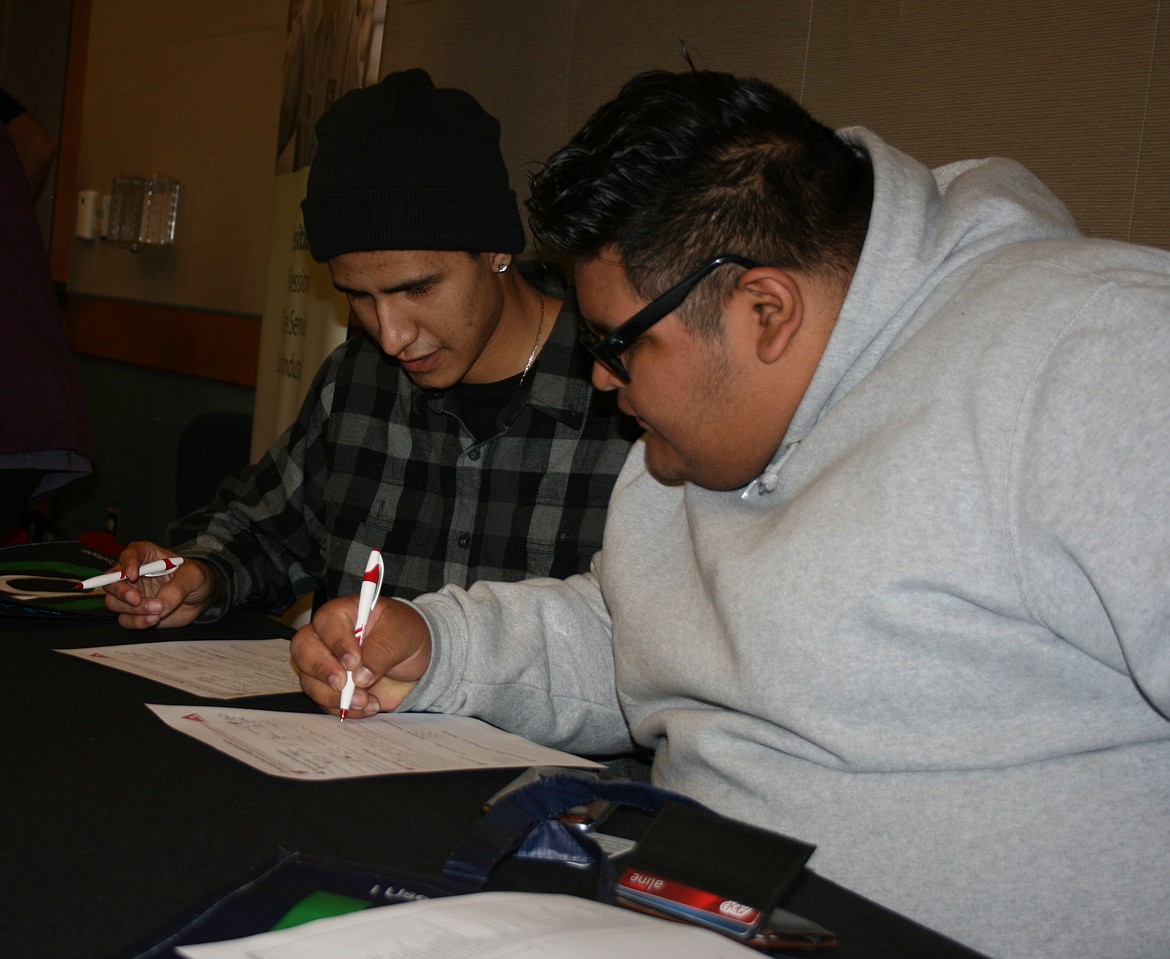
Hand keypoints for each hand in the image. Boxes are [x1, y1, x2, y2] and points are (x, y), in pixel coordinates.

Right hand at [103, 541, 220, 628]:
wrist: (201, 597)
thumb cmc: (196, 578)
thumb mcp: (194, 576)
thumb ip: (178, 587)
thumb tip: (161, 603)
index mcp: (146, 556)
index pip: (129, 554)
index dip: (127, 563)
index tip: (133, 575)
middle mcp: (133, 574)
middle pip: (111, 581)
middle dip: (121, 591)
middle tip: (137, 600)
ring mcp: (132, 594)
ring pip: (115, 602)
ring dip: (133, 609)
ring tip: (159, 610)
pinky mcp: (135, 612)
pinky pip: (126, 619)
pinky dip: (138, 622)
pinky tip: (154, 619)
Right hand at [290, 594, 430, 717]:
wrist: (417, 659)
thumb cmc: (405, 635)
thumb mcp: (401, 635)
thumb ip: (381, 651)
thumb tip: (361, 675)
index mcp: (345, 613)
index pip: (327, 623)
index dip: (336, 643)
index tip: (353, 662)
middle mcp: (329, 637)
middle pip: (304, 649)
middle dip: (322, 670)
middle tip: (343, 685)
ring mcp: (327, 663)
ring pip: (310, 679)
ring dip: (334, 696)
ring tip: (365, 699)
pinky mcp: (332, 687)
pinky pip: (325, 701)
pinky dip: (344, 708)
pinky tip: (368, 705)